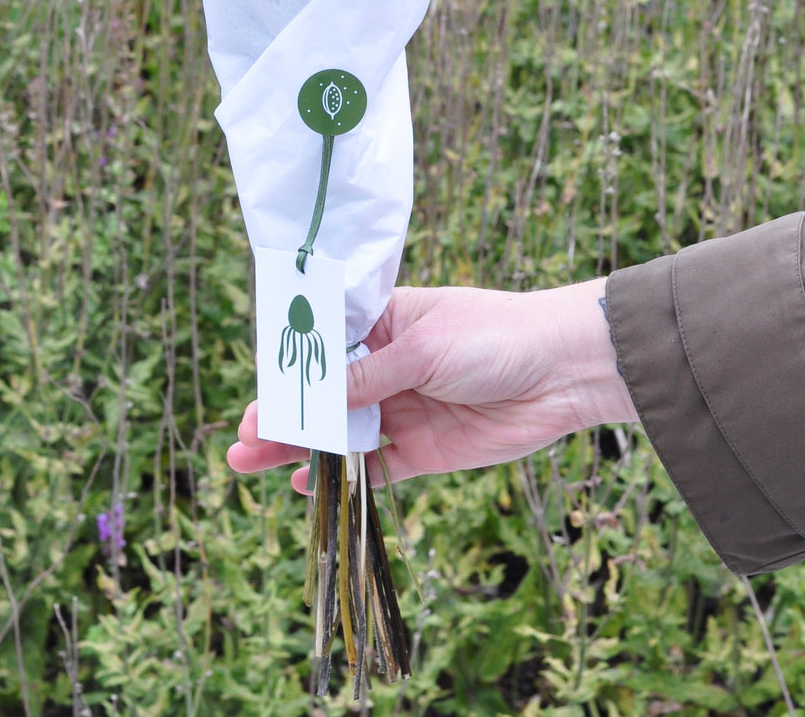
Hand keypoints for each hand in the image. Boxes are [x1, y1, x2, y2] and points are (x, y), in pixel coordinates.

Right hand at [226, 277, 637, 489]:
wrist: (564, 370)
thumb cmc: (494, 334)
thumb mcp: (423, 348)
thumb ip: (367, 378)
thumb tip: (312, 397)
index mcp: (384, 322)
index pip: (323, 344)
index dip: (287, 368)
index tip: (256, 391)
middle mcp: (388, 366)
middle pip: (324, 393)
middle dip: (283, 414)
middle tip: (240, 440)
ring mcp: (405, 408)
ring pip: (341, 432)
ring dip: (301, 446)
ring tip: (251, 462)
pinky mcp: (426, 448)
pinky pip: (376, 465)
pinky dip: (343, 475)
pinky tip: (306, 483)